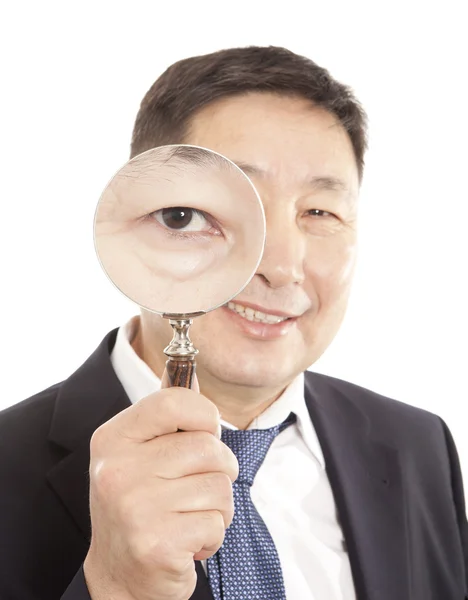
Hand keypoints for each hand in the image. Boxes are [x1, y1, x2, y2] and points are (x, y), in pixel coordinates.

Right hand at [83, 373, 237, 599]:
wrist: (118, 575)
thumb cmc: (140, 505)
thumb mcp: (140, 454)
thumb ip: (167, 419)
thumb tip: (193, 379)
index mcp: (113, 438)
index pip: (173, 400)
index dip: (204, 414)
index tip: (206, 431)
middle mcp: (118, 469)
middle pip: (208, 447)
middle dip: (220, 468)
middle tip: (199, 486)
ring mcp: (135, 507)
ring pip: (219, 485)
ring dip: (218, 506)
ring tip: (189, 516)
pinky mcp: (156, 543)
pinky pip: (217, 522)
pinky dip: (213, 534)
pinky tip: (188, 541)